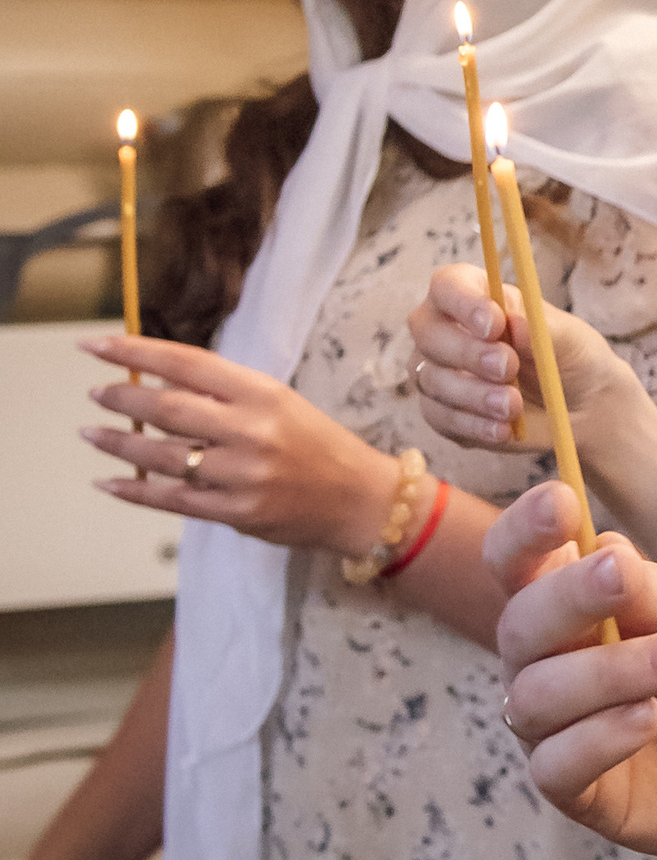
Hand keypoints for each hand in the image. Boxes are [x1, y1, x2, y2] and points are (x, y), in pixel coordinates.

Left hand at [80, 335, 402, 555]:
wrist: (362, 499)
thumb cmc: (318, 445)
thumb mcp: (279, 402)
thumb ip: (225, 394)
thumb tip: (159, 382)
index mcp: (262, 393)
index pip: (185, 364)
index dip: (134, 353)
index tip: (96, 346)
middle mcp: (251, 431)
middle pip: (167, 408)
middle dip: (122, 398)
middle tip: (97, 393)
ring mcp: (243, 475)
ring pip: (163, 456)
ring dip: (120, 443)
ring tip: (92, 433)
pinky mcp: (237, 513)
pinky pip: (173, 500)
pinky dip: (136, 490)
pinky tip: (110, 482)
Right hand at [408, 258, 630, 459]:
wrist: (581, 407)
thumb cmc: (569, 358)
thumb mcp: (568, 339)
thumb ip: (541, 328)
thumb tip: (514, 322)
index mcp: (473, 295)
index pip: (448, 286)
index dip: (464, 303)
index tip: (495, 325)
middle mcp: (445, 330)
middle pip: (428, 333)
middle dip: (468, 352)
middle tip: (509, 367)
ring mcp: (438, 372)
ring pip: (432, 379)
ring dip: (474, 394)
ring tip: (514, 405)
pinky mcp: (442, 412)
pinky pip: (440, 418)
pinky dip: (473, 425)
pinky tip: (503, 429)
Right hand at [486, 485, 656, 856]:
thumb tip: (603, 554)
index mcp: (573, 603)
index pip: (515, 561)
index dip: (523, 533)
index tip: (561, 502)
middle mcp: (549, 661)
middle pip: (518, 624)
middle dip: (568, 599)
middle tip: (623, 582)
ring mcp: (557, 728)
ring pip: (535, 696)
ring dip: (605, 671)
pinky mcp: (578, 790)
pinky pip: (555, 766)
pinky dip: (598, 738)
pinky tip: (648, 718)